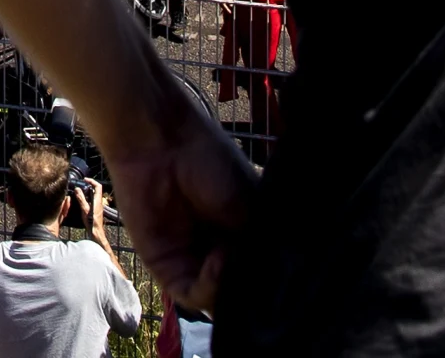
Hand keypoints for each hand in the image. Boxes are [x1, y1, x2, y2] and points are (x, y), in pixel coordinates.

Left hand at [101, 106, 259, 315]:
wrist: (163, 144)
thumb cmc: (211, 163)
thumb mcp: (250, 209)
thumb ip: (257, 252)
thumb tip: (269, 287)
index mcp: (244, 240)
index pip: (261, 276)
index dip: (271, 281)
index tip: (281, 275)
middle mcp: (221, 256)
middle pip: (239, 293)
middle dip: (249, 290)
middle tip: (258, 272)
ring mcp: (194, 264)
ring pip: (216, 300)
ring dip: (228, 287)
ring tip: (233, 257)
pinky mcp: (166, 268)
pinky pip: (189, 293)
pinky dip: (206, 288)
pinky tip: (217, 263)